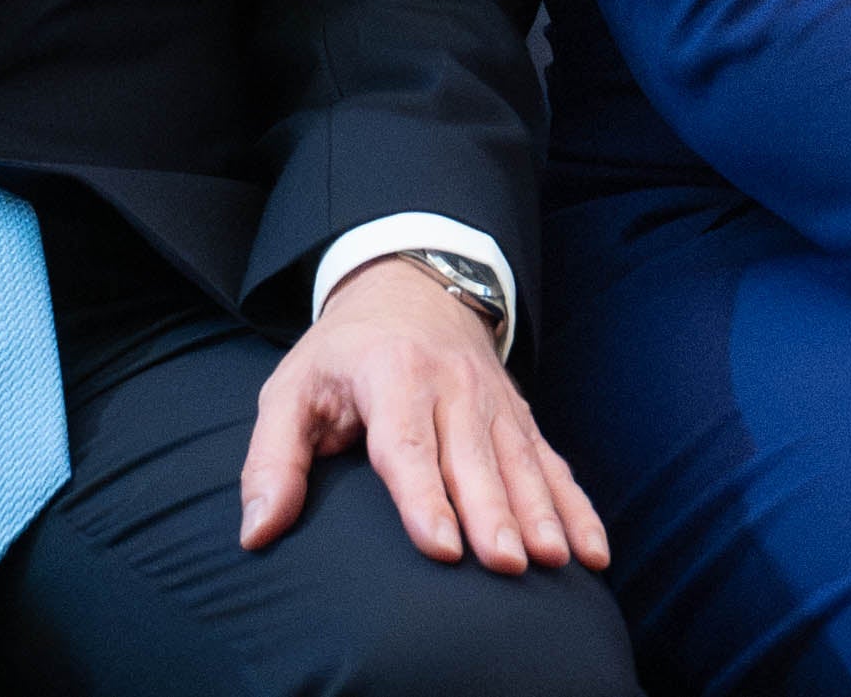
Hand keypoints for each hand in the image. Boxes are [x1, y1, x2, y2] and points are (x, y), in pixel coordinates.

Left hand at [239, 256, 609, 576]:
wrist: (409, 286)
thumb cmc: (342, 354)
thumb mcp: (291, 391)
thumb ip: (272, 461)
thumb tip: (257, 532)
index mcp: (390, 374)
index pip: (407, 443)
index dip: (424, 496)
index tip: (441, 547)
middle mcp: (451, 384)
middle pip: (472, 458)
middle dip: (492, 513)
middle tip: (506, 565)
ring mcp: (493, 401)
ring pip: (520, 461)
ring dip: (539, 512)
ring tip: (553, 559)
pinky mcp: (519, 418)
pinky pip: (552, 463)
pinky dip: (576, 505)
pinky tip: (592, 549)